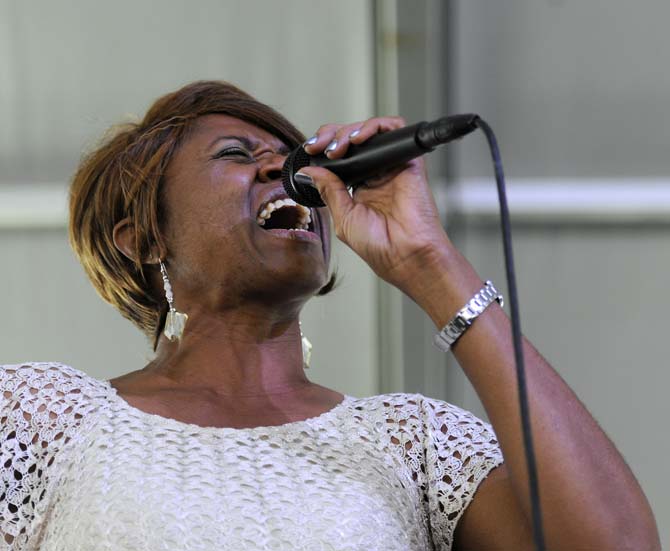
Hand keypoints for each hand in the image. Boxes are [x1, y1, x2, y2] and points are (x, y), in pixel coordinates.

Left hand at [299, 116, 451, 290]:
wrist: (405, 255)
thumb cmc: (380, 247)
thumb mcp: (343, 218)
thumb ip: (328, 190)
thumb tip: (309, 171)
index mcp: (359, 187)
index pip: (339, 156)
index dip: (322, 148)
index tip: (310, 152)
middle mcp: (375, 173)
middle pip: (351, 138)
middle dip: (330, 136)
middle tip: (318, 147)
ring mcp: (391, 165)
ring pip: (369, 130)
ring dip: (348, 131)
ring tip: (337, 147)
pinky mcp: (408, 159)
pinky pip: (394, 128)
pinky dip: (374, 126)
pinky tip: (358, 140)